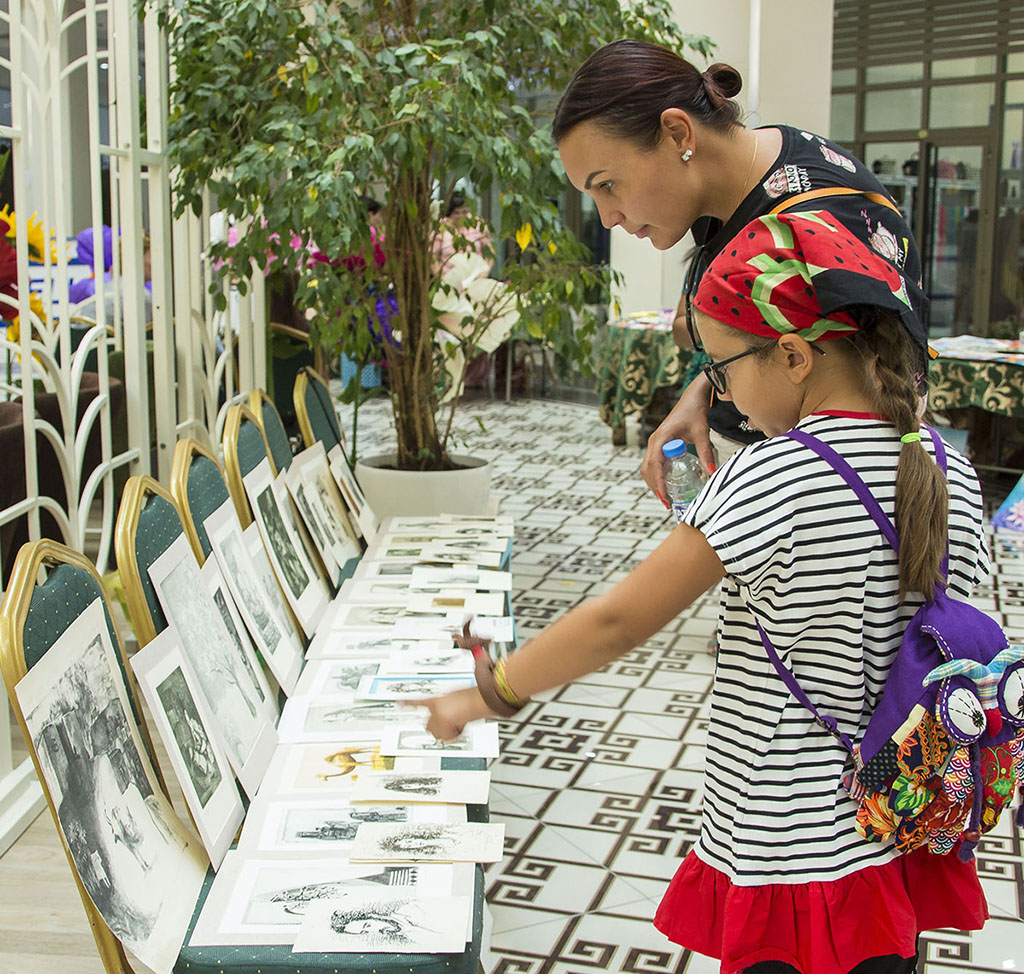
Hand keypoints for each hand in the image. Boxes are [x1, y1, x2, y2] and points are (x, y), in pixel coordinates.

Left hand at [405, 687, 492, 740]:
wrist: (473, 700)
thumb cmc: (471, 696)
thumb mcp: (457, 697)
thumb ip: (449, 706)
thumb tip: (452, 717)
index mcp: (436, 700)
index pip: (419, 701)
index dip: (408, 703)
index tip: (399, 702)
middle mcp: (433, 710)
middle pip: (429, 726)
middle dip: (440, 727)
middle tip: (453, 721)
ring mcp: (436, 719)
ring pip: (438, 735)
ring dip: (449, 732)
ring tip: (460, 721)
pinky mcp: (440, 728)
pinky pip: (448, 738)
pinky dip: (456, 735)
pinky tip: (462, 725)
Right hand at [641, 375, 715, 501]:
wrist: (693, 397)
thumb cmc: (696, 411)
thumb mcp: (702, 433)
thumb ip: (705, 453)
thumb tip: (711, 473)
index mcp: (660, 438)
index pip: (655, 465)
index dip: (658, 483)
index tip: (665, 497)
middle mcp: (654, 441)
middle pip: (647, 470)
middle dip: (655, 487)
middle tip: (668, 503)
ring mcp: (654, 443)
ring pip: (647, 468)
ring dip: (654, 483)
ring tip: (667, 497)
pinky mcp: (659, 444)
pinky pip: (653, 463)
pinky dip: (657, 475)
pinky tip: (667, 484)